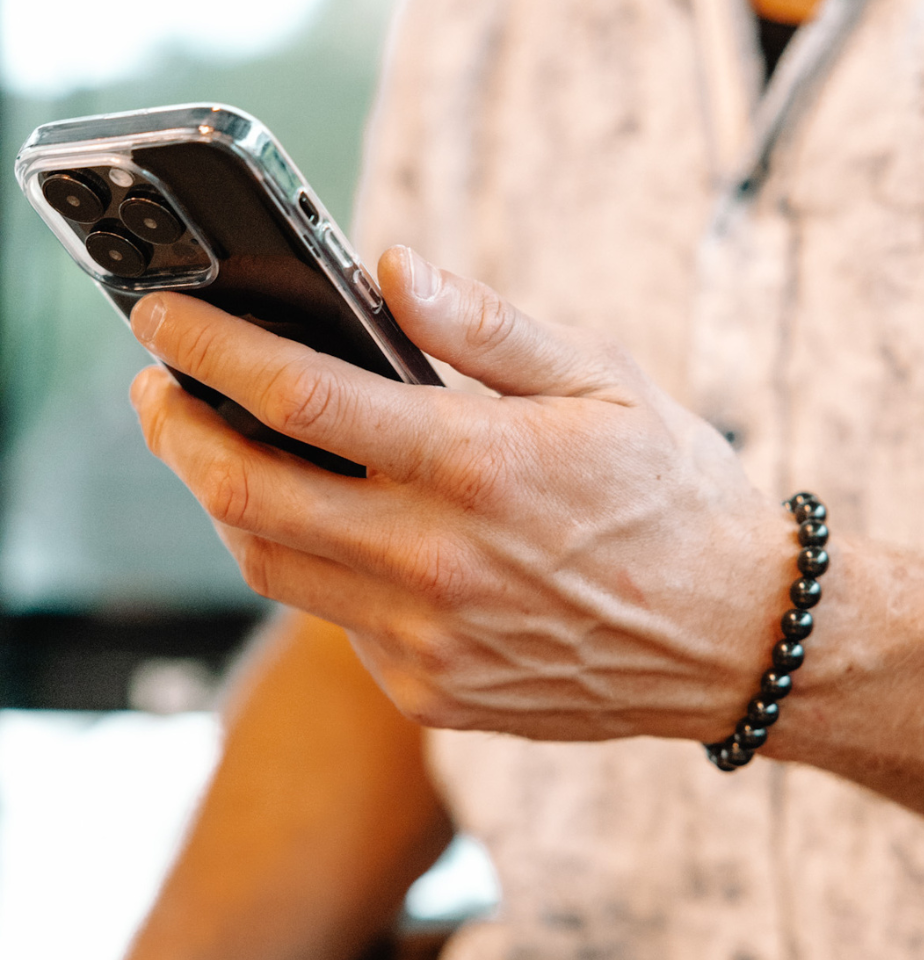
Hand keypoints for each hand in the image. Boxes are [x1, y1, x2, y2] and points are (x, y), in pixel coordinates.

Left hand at [129, 247, 793, 741]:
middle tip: (155, 391)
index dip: (210, 349)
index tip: (161, 321)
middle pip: (247, 493)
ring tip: (222, 448)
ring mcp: (429, 640)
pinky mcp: (432, 691)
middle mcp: (439, 561)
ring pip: (271, 564)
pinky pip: (333, 620)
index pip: (300, 394)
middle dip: (175, 431)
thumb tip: (392, 268)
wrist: (732, 634)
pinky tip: (334, 526)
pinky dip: (310, 562)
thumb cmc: (674, 495)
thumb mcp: (604, 379)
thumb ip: (488, 325)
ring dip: (224, 499)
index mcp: (478, 464)